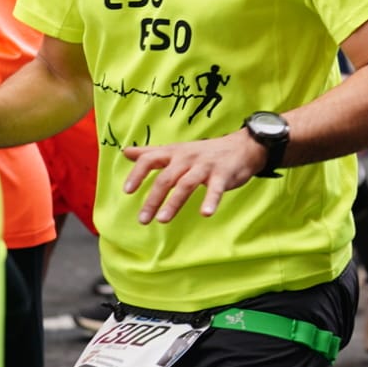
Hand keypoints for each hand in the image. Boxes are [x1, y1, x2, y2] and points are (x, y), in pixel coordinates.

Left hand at [122, 130, 264, 223]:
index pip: (150, 159)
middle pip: (166, 177)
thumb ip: (151, 153)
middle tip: (143, 219)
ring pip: (186, 184)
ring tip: (163, 220)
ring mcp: (205, 166)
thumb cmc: (204, 152)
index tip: (127, 191)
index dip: (138, 174)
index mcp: (175, 153)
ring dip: (173, 202)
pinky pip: (215, 189)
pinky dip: (210, 200)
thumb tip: (125, 152)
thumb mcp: (176, 150)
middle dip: (153, 199)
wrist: (242, 146)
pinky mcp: (223, 175)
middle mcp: (187, 158)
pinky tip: (206, 213)